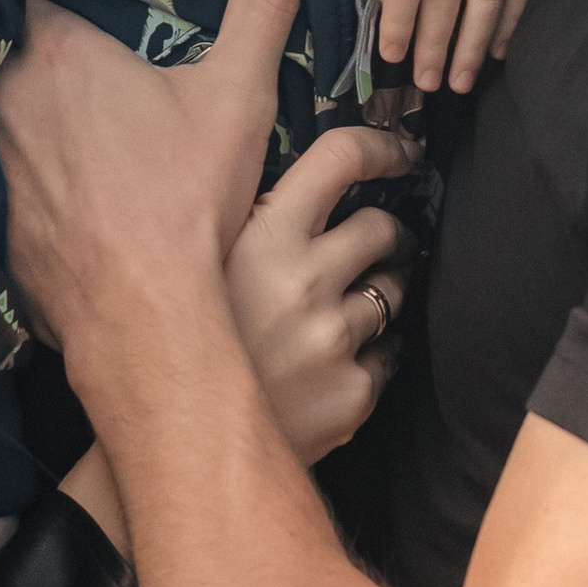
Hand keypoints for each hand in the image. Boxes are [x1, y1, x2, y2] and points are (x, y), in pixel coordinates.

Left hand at [0, 0, 297, 379]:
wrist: (146, 316)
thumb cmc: (189, 197)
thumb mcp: (238, 91)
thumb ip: (259, 0)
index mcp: (57, 53)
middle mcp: (9, 101)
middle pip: (29, 52)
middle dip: (68, 54)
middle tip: (118, 61)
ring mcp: (0, 166)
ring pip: (23, 119)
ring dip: (56, 118)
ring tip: (107, 126)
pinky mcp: (4, 224)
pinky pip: (23, 183)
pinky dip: (52, 182)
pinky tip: (93, 193)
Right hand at [224, 125, 406, 463]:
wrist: (183, 439)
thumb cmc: (191, 338)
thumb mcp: (205, 261)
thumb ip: (254, 221)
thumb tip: (313, 179)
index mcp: (263, 236)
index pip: (343, 157)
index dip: (384, 148)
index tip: (404, 154)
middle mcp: (305, 281)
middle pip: (384, 228)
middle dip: (388, 234)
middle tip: (380, 243)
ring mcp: (333, 339)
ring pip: (393, 291)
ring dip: (381, 291)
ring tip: (347, 306)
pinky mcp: (352, 392)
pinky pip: (388, 353)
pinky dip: (370, 351)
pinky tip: (335, 360)